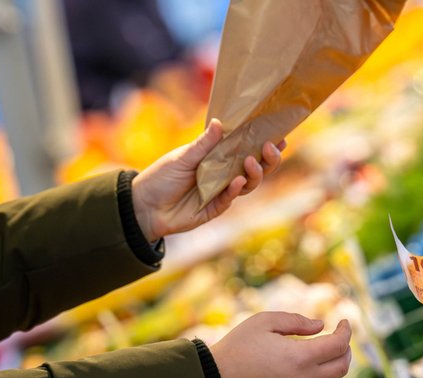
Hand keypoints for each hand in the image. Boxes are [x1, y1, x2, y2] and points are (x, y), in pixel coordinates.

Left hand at [131, 119, 284, 240]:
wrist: (143, 206)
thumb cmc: (161, 177)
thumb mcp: (182, 157)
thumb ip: (203, 144)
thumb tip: (220, 123)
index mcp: (219, 158)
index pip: (248, 148)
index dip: (264, 143)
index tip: (279, 134)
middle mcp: (225, 174)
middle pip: (256, 167)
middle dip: (268, 158)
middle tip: (270, 146)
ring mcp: (222, 192)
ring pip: (249, 183)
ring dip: (254, 172)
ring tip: (251, 161)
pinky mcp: (215, 208)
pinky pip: (230, 199)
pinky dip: (235, 190)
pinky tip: (237, 181)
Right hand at [210, 312, 351, 377]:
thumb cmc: (237, 347)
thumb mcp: (264, 321)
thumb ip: (296, 321)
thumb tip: (320, 326)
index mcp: (300, 357)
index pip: (338, 345)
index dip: (346, 331)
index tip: (344, 322)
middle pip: (341, 368)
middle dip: (345, 350)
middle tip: (339, 338)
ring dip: (330, 368)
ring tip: (320, 354)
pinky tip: (301, 371)